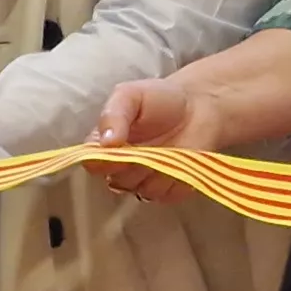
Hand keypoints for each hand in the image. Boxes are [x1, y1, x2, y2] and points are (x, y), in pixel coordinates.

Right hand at [89, 77, 227, 202]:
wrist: (198, 104)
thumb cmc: (160, 98)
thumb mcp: (130, 96)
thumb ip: (113, 115)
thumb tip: (106, 143)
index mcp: (104, 145)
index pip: (92, 163)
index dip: (104, 160)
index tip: (120, 145)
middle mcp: (120, 167)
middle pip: (117, 181)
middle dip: (135, 165)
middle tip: (151, 144)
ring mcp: (143, 180)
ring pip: (142, 190)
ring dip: (156, 171)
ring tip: (169, 147)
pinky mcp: (167, 190)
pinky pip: (166, 194)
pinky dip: (175, 178)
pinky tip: (180, 158)